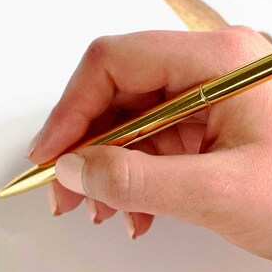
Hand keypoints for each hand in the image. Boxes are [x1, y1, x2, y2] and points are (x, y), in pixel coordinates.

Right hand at [29, 26, 271, 262]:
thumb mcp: (219, 193)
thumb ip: (136, 181)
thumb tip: (76, 170)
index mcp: (219, 61)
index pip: (115, 62)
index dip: (71, 109)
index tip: (51, 154)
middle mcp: (216, 69)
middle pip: (121, 90)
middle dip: (87, 144)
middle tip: (65, 189)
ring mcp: (218, 97)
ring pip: (136, 119)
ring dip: (110, 166)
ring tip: (104, 209)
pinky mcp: (221, 125)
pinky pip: (159, 141)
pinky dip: (138, 176)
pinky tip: (137, 210)